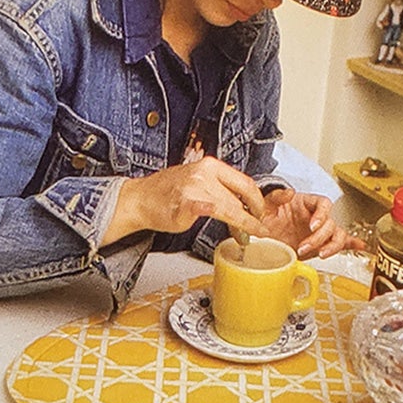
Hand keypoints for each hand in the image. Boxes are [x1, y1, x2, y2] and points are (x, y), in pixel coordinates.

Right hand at [108, 156, 267, 242]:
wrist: (140, 199)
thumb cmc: (167, 194)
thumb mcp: (198, 183)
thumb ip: (219, 191)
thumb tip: (241, 207)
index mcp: (211, 166)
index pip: (245, 182)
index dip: (258, 200)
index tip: (262, 213)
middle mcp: (204, 173)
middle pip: (241, 195)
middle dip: (254, 215)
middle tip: (259, 228)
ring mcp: (194, 187)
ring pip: (229, 207)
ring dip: (243, 225)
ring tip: (249, 235)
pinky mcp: (185, 204)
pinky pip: (207, 209)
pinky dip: (222, 217)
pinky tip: (232, 228)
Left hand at [257, 188, 352, 258]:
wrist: (262, 235)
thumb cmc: (266, 215)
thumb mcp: (266, 204)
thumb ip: (276, 196)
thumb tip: (288, 193)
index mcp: (306, 203)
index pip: (323, 204)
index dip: (321, 215)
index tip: (312, 226)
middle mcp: (316, 217)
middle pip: (330, 224)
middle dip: (319, 238)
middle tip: (303, 247)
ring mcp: (320, 231)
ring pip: (338, 235)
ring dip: (332, 246)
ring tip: (321, 254)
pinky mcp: (321, 245)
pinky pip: (341, 243)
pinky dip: (351, 245)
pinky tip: (359, 246)